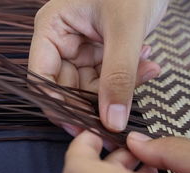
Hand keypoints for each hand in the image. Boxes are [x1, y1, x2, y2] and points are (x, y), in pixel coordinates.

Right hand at [28, 0, 167, 133]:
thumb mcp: (126, 29)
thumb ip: (119, 76)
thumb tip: (111, 121)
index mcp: (52, 28)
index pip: (42, 77)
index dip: (57, 104)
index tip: (80, 126)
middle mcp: (61, 41)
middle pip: (67, 87)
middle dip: (95, 100)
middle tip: (118, 113)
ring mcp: (81, 47)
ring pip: (91, 86)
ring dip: (118, 87)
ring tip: (147, 70)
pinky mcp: (100, 52)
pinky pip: (108, 77)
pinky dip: (128, 77)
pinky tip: (148, 63)